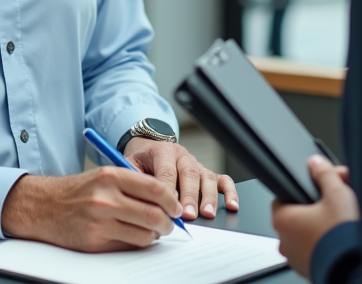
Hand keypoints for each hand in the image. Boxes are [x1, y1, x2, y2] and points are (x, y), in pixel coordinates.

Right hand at [1, 167, 180, 251]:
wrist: (43, 206)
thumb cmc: (78, 191)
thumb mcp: (104, 177)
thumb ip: (133, 185)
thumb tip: (167, 202)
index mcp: (111, 176)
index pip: (156, 189)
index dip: (172, 201)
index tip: (177, 208)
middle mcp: (105, 198)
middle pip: (154, 215)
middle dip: (168, 223)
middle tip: (170, 225)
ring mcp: (99, 222)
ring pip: (144, 235)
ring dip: (153, 236)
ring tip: (150, 231)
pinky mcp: (94, 241)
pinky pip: (128, 246)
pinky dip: (136, 243)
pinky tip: (132, 235)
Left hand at [124, 138, 238, 220]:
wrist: (148, 147)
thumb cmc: (139, 161)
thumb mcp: (129, 165)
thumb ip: (134, 180)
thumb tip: (140, 202)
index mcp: (162, 151)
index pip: (166, 171)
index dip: (168, 190)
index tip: (167, 208)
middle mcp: (182, 156)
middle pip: (189, 174)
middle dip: (189, 196)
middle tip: (188, 215)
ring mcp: (197, 164)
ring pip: (206, 177)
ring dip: (208, 197)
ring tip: (207, 214)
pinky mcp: (207, 172)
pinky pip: (223, 179)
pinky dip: (229, 192)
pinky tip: (232, 205)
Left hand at [271, 156, 358, 277]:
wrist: (356, 270)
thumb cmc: (341, 237)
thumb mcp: (336, 194)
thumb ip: (324, 174)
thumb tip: (316, 163)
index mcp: (283, 220)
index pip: (283, 196)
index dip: (303, 188)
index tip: (318, 186)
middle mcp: (284, 241)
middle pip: (299, 213)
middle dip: (319, 203)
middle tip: (340, 198)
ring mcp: (296, 258)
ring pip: (307, 232)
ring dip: (323, 223)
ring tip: (345, 217)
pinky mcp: (310, 269)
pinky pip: (315, 249)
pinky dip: (326, 241)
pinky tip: (343, 236)